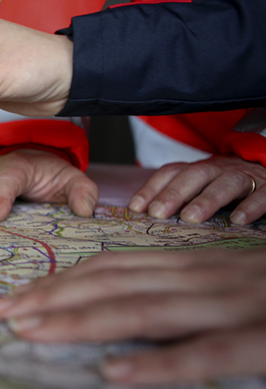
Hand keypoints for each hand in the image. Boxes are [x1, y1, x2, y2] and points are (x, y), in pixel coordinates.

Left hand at [0, 248, 265, 384]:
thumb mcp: (224, 279)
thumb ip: (176, 287)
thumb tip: (117, 301)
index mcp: (194, 264)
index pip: (111, 267)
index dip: (59, 282)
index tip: (15, 297)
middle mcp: (206, 277)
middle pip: (113, 283)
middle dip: (52, 298)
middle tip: (2, 312)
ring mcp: (235, 305)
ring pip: (145, 309)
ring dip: (82, 321)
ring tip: (32, 330)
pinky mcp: (265, 340)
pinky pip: (208, 352)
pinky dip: (161, 362)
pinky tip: (117, 373)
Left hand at [128, 156, 265, 224]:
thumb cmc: (229, 184)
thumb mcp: (203, 186)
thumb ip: (180, 197)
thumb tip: (146, 216)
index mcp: (200, 169)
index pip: (171, 172)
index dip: (152, 187)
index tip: (135, 208)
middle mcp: (220, 169)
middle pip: (195, 175)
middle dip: (174, 193)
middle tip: (158, 213)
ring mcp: (246, 177)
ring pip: (226, 183)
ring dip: (207, 199)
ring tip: (192, 217)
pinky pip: (263, 194)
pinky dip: (251, 205)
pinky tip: (239, 220)